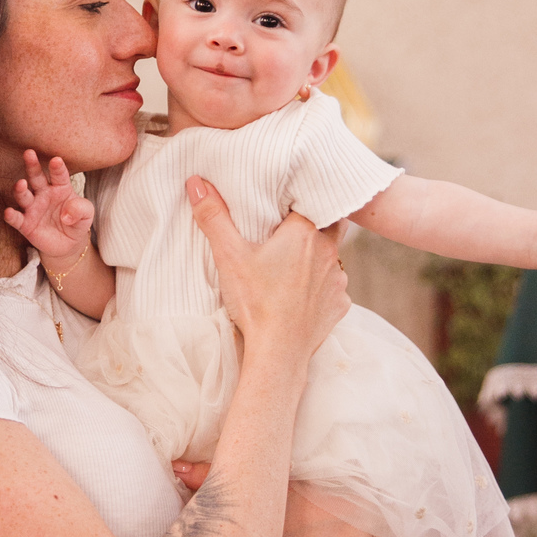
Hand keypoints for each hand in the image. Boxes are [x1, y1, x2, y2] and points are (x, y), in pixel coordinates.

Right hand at [4, 150, 94, 261]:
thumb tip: (67, 215)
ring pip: (24, 195)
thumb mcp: (86, 214)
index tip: (56, 160)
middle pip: (36, 177)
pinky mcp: (25, 224)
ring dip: (20, 189)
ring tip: (21, 184)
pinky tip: (8, 212)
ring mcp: (33, 208)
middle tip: (29, 153)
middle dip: (32, 165)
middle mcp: (43, 193)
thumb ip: (81, 209)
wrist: (69, 243)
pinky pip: (16, 219)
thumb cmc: (77, 221)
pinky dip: (11, 216)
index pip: (59, 174)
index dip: (57, 167)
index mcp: (60, 186)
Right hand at [184, 177, 348, 364]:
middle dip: (315, 223)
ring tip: (294, 263)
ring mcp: (338, 280)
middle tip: (291, 228)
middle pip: (330, 224)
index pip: (313, 200)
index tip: (288, 201)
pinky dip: (321, 286)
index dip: (302, 199)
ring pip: (332, 256)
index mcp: (305, 232)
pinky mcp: (340, 304)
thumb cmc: (255, 303)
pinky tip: (301, 293)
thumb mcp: (229, 256)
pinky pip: (334, 286)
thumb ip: (213, 216)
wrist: (277, 354)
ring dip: (318, 256)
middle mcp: (330, 251)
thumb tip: (196, 182)